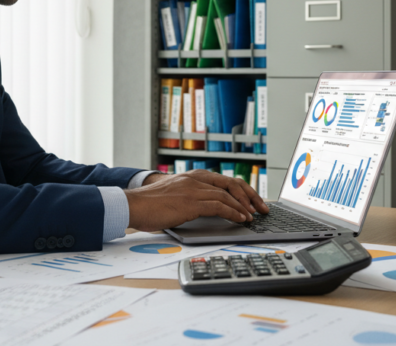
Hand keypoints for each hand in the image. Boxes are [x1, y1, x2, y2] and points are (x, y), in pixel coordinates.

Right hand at [126, 170, 268, 231]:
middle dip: (250, 196)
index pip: (224, 180)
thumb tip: (208, 211)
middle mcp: (195, 179)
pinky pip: (219, 205)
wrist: (133, 205)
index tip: (253, 200)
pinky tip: (241, 219)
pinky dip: (233, 212)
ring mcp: (193, 189)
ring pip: (227, 194)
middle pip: (231, 183)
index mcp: (192, 177)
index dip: (242, 190)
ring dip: (244, 206)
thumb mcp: (174, 197)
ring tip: (253, 216)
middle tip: (261, 208)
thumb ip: (191, 198)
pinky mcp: (190, 202)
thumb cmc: (150, 205)